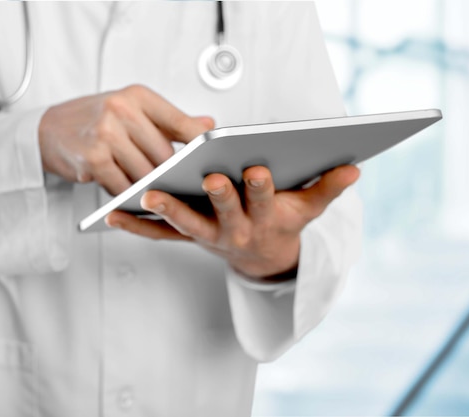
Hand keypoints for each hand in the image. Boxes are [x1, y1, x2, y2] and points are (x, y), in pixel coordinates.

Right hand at [38, 85, 213, 194]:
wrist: (48, 130)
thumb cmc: (94, 120)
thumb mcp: (132, 109)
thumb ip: (170, 120)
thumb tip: (208, 125)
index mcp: (137, 96)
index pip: (179, 121)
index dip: (198, 144)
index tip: (212, 159)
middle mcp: (122, 110)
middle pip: (164, 155)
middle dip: (168, 173)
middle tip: (173, 183)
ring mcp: (106, 134)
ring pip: (145, 173)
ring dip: (147, 186)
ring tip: (146, 186)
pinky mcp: (94, 159)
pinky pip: (123, 186)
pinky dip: (127, 192)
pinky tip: (125, 189)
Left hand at [105, 165, 359, 279]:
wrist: (262, 257)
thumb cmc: (284, 222)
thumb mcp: (308, 208)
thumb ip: (328, 187)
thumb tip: (355, 169)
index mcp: (265, 217)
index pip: (265, 200)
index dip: (263, 187)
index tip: (259, 169)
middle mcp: (235, 230)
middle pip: (225, 212)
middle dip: (220, 196)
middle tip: (209, 178)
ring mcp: (208, 236)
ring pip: (186, 225)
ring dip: (168, 210)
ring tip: (147, 194)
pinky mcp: (186, 238)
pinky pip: (159, 235)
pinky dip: (137, 225)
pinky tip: (114, 213)